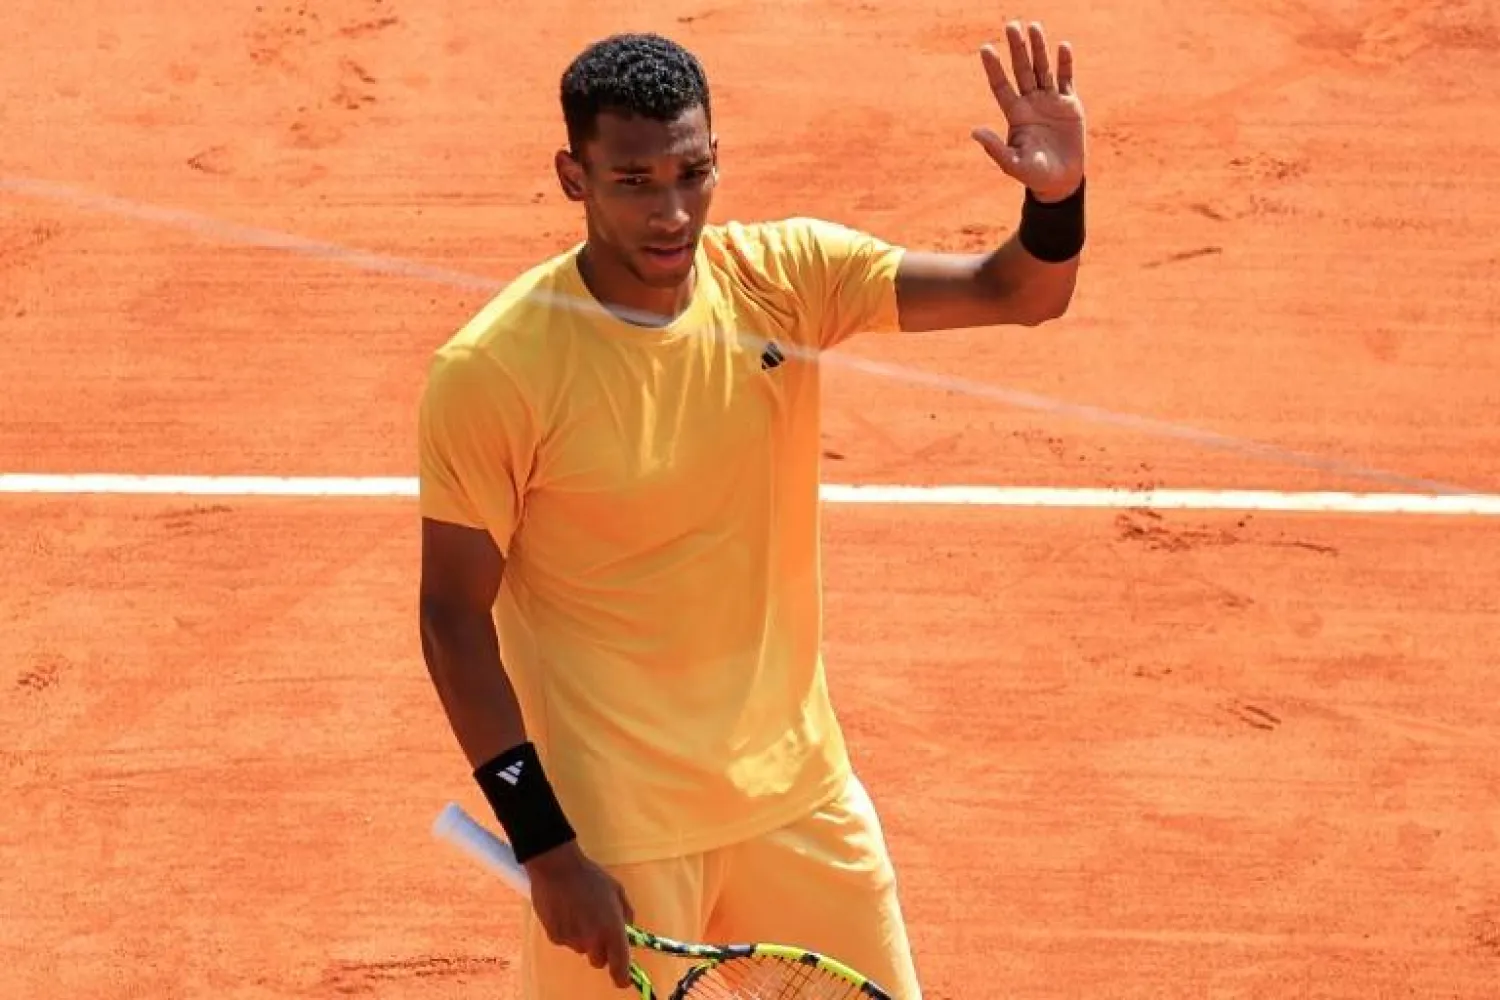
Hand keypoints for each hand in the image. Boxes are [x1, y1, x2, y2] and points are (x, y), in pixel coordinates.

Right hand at [525, 841, 635, 989]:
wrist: (557, 868)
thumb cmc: (591, 877)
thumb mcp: (617, 891)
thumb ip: (625, 915)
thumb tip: (627, 931)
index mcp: (612, 930)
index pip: (620, 967)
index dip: (623, 977)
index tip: (625, 979)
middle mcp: (592, 940)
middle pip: (599, 960)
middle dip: (602, 949)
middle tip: (599, 928)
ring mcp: (571, 941)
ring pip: (582, 949)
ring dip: (584, 938)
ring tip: (580, 912)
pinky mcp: (555, 938)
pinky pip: (566, 942)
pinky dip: (568, 932)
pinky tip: (566, 911)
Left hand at [972, 20, 1085, 201]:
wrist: (1061, 180)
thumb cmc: (1033, 174)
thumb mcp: (1012, 164)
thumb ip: (994, 148)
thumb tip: (974, 131)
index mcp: (1015, 114)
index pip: (1001, 85)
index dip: (994, 67)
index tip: (985, 48)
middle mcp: (1030, 103)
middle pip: (1022, 70)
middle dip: (1017, 48)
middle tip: (1011, 25)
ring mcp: (1050, 101)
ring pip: (1043, 69)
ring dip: (1039, 48)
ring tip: (1034, 26)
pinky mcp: (1070, 104)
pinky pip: (1066, 79)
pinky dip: (1065, 63)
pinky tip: (1063, 47)